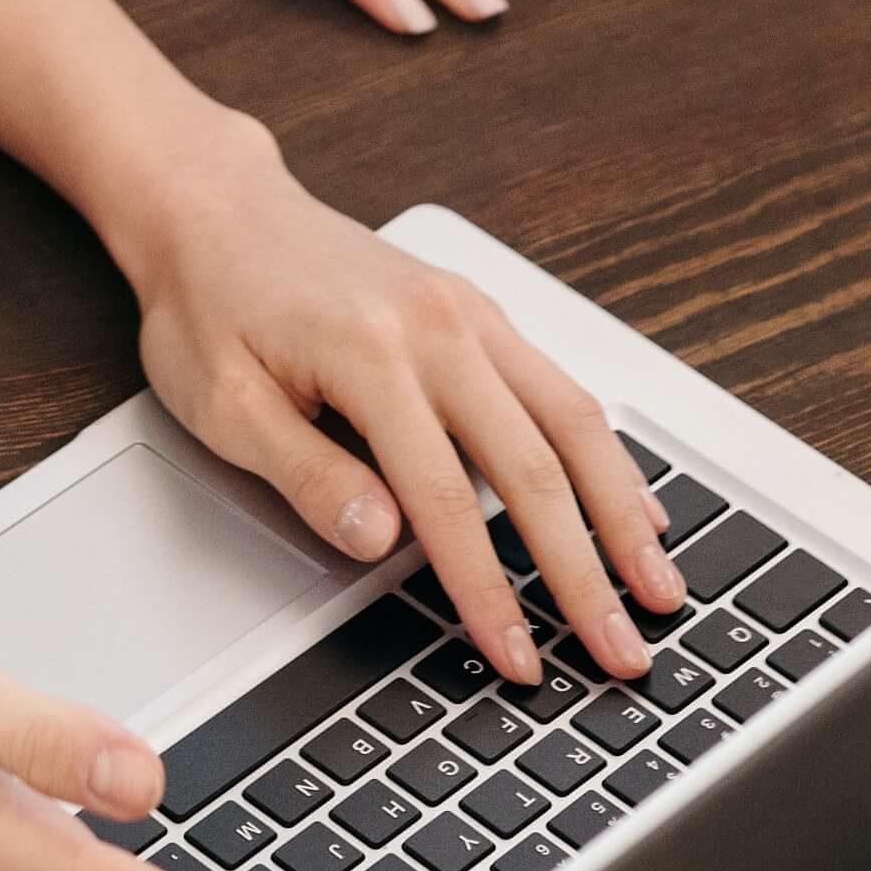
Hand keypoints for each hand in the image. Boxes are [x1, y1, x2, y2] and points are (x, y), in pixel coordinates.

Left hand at [114, 121, 684, 700]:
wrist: (218, 210)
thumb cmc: (210, 307)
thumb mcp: (222, 403)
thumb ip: (307, 474)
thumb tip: (384, 543)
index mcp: (370, 351)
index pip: (445, 500)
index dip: (487, 591)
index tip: (521, 661)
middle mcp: (437, 324)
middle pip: (535, 464)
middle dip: (586, 571)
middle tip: (626, 652)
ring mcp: (465, 311)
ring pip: (572, 418)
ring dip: (622, 511)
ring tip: (661, 588)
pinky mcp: (477, 311)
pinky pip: (559, 386)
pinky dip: (605, 453)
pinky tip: (634, 504)